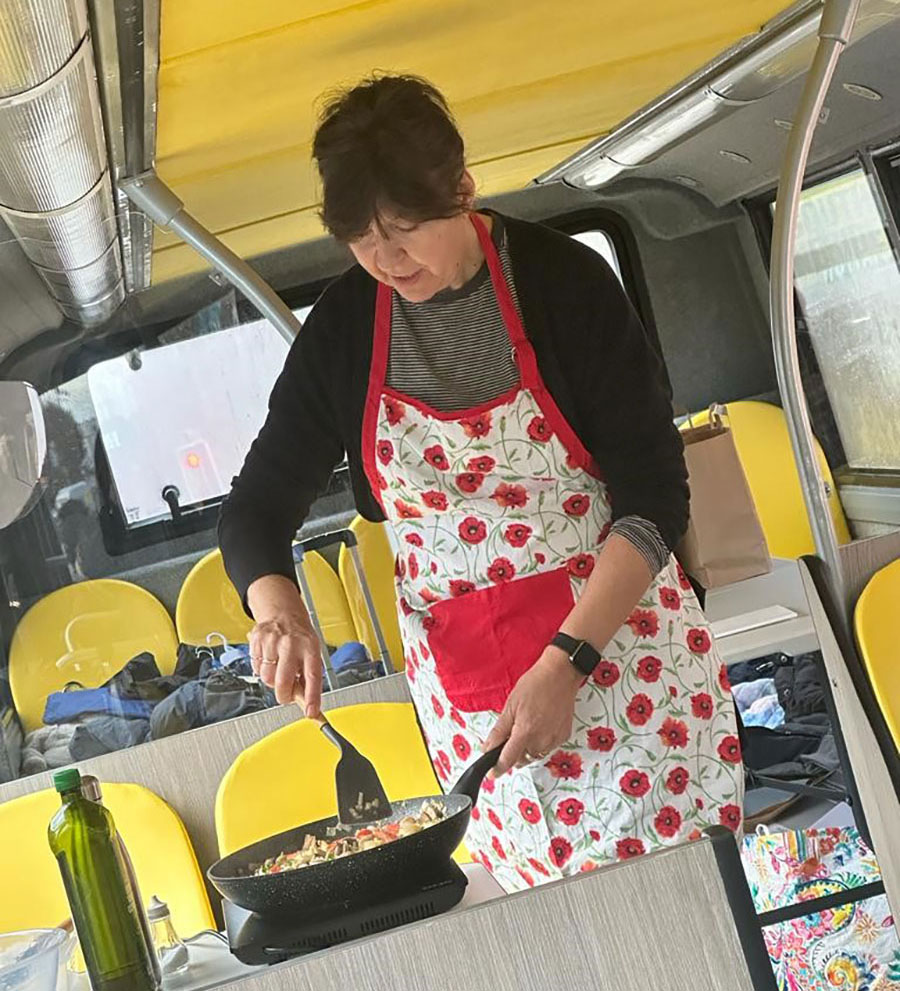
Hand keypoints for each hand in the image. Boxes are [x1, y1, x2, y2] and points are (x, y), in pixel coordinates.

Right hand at [247, 575, 323, 714]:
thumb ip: (308, 676)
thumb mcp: (312, 653)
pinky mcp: (257, 640)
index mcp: (310, 647)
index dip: (312, 697)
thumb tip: (306, 703)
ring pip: (266, 678)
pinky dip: (262, 670)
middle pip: (283, 682)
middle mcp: (291, 643)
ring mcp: (272, 641)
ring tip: (280, 669)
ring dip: (273, 681)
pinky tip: (270, 660)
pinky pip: (256, 668)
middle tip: (287, 695)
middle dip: (284, 696)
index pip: (312, 677)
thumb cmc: (300, 637)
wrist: (283, 612)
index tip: (312, 712)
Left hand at [483, 646, 583, 777]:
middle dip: (513, 752)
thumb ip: (499, 731)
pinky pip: (547, 747)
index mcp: (525, 731)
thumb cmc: (535, 684)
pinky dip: (540, 741)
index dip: (498, 768)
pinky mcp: (564, 736)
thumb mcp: (511, 705)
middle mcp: (541, 739)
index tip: (493, 773)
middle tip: (512, 734)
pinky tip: (540, 725)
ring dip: (527, 748)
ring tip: (527, 725)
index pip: (508, 760)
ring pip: (535, 754)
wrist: (560, 675)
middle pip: (522, 759)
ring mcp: (554, 739)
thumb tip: (487, 748)